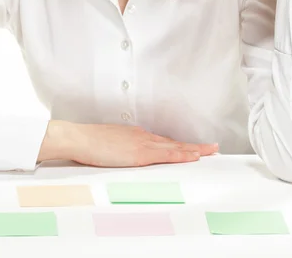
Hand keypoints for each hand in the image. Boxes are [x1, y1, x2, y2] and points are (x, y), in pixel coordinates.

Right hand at [37, 120, 218, 166]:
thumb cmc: (89, 141)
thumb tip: (125, 153)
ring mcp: (142, 143)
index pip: (162, 141)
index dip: (179, 145)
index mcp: (135, 135)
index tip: (191, 147)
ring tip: (210, 151)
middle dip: (193, 146)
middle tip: (212, 147)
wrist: (79, 138)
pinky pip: (166, 154)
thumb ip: (121, 147)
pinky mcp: (140, 153)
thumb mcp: (109, 143)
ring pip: (174, 147)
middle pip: (173, 142)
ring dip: (194, 149)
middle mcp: (143, 136)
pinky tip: (193, 156)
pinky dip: (182, 154)